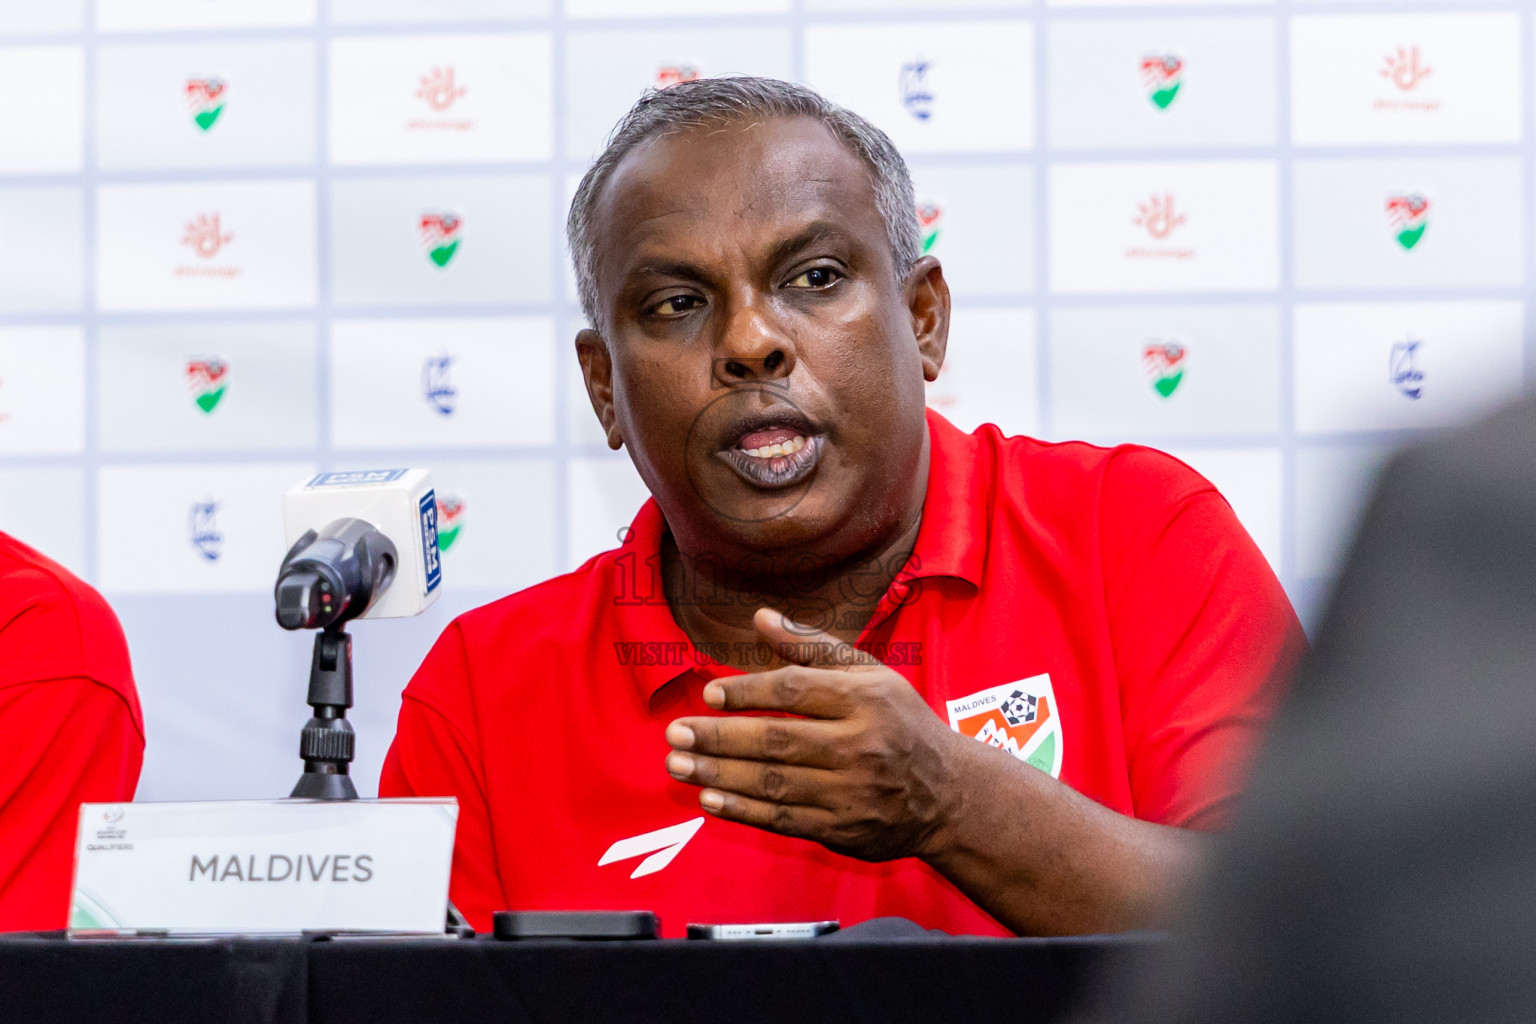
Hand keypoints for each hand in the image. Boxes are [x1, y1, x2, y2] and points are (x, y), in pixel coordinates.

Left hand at [665, 608, 965, 861]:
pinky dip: (744, 810)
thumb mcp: (869, 674)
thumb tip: (760, 617)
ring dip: (720, 774)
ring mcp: (852, 792)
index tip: (709, 694)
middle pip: (778, 740)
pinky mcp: (844, 829)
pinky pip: (785, 819)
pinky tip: (710, 798)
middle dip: (719, 737)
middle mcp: (861, 745)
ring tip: (678, 764)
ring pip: (775, 783)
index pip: (796, 690)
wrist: (950, 795)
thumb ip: (811, 647)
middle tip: (675, 733)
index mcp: (866, 699)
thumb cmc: (900, 722)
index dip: (748, 691)